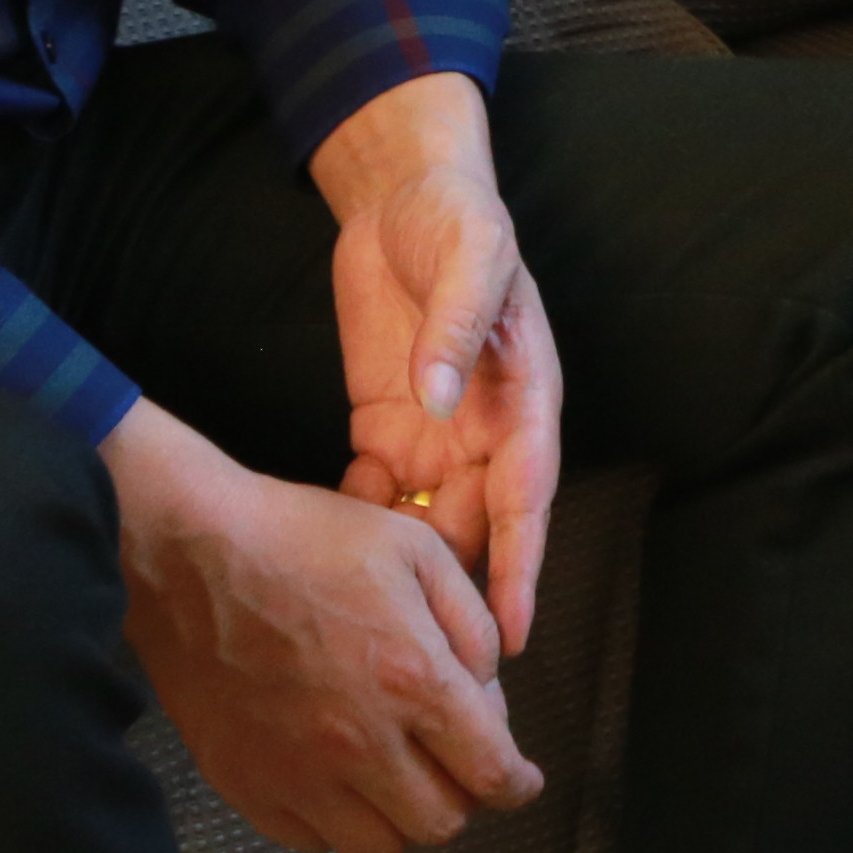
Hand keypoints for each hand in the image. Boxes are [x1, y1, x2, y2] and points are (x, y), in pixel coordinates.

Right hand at [107, 402, 543, 852]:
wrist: (191, 554)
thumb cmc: (302, 539)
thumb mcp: (416, 549)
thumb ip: (471, 624)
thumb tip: (487, 689)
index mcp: (411, 681)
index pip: (491, 773)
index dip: (518, 785)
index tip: (519, 781)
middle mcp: (358, 744)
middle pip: (440, 824)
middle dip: (462, 796)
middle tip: (451, 760)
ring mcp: (297, 775)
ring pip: (378, 847)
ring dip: (399, 815)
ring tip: (392, 768)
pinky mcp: (247, 787)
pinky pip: (311, 842)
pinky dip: (336, 820)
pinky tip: (335, 772)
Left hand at [316, 75, 563, 652]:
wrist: (403, 192)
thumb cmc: (459, 218)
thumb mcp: (472, 257)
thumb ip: (457, 328)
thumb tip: (441, 398)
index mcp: (523, 395)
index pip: (528, 495)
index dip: (520, 566)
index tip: (513, 630)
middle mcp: (484, 427)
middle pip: (474, 525)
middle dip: (456, 592)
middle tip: (426, 660)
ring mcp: (435, 429)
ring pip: (425, 521)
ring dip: (405, 568)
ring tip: (370, 631)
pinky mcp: (386, 422)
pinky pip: (375, 492)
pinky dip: (356, 521)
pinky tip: (324, 549)